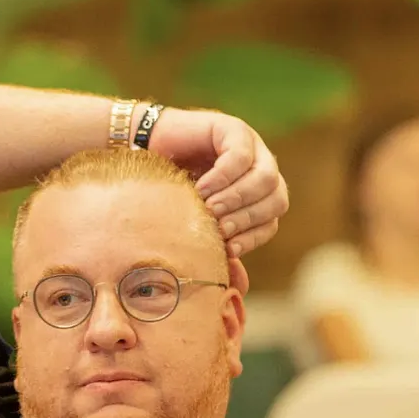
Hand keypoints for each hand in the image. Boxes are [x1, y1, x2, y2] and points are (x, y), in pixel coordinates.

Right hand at [145, 109, 288, 257]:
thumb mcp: (196, 225)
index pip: (272, 220)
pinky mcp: (232, 129)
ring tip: (208, 207)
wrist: (140, 157)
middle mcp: (260, 168)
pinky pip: (241, 156)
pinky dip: (222, 178)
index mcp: (258, 194)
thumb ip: (220, 248)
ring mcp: (250, 146)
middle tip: (217, 227)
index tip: (228, 247)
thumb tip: (240, 288)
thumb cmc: (168, 196)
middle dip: (247, 218)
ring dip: (236, 199)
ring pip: (266, 178)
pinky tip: (200, 188)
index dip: (253, 236)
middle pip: (278, 199)